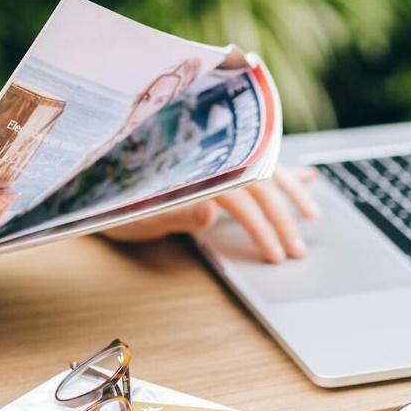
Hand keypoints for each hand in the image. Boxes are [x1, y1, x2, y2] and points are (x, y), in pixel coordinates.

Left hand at [102, 167, 321, 262]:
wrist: (97, 182)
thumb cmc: (113, 202)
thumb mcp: (138, 215)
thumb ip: (175, 212)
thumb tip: (210, 210)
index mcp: (194, 169)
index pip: (241, 198)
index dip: (261, 227)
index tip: (275, 254)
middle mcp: (210, 156)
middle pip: (258, 183)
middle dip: (283, 217)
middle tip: (299, 250)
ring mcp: (216, 155)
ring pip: (264, 168)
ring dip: (291, 190)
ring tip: (313, 213)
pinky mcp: (217, 159)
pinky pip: (257, 160)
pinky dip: (282, 170)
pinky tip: (307, 176)